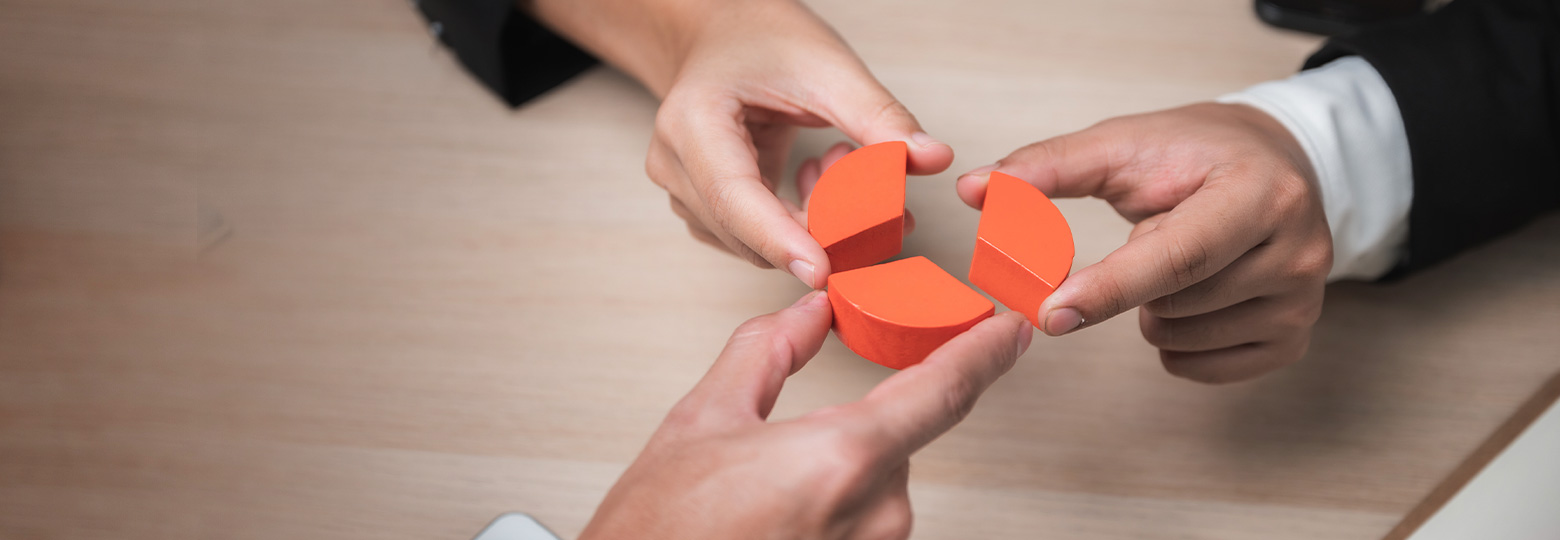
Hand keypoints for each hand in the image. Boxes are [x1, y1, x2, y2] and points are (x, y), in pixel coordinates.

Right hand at [529, 0, 953, 288]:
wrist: (724, 33)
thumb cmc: (765, 40)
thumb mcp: (828, 66)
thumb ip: (880, 117)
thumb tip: (932, 158)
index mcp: (693, 122)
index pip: (735, 198)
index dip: (781, 239)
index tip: (824, 272)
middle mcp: (674, 164)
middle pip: (748, 231)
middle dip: (820, 227)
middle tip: (874, 189)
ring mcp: (682, 191)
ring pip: (754, 245)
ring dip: (812, 223)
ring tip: (839, 162)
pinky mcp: (703, 207)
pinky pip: (756, 240)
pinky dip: (798, 223)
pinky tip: (818, 179)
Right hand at [579, 293, 1032, 538]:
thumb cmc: (658, 536)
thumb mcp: (703, 420)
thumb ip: (767, 350)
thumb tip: (809, 313)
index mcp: (843, 459)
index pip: (943, 391)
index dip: (985, 352)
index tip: (1013, 330)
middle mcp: (874, 515)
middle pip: (899, 439)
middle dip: (855, 426)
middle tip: (783, 445)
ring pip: (880, 484)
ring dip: (837, 472)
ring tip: (759, 496)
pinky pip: (863, 524)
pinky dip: (830, 508)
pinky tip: (776, 518)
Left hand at [956, 103, 1330, 382]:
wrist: (1275, 164)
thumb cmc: (1194, 154)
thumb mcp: (1123, 145)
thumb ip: (1047, 167)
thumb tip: (974, 189)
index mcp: (1259, 192)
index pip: (1177, 256)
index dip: (1109, 288)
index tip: (1051, 313)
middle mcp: (1297, 250)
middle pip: (1172, 303)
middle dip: (1131, 283)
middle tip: (1152, 233)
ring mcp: (1303, 301)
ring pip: (1181, 338)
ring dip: (1152, 310)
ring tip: (1177, 260)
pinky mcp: (1295, 338)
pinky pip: (1202, 368)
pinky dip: (1176, 342)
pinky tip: (1191, 297)